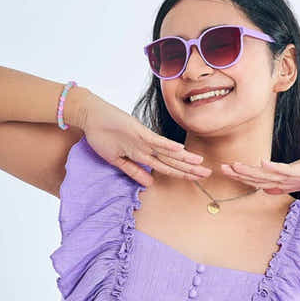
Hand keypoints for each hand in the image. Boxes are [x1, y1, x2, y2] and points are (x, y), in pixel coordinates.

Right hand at [81, 93, 212, 186]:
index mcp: (144, 153)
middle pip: (172, 162)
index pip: (167, 167)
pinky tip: (181, 150)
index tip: (196, 180)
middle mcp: (147, 147)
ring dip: (184, 160)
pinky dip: (167, 146)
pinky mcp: (137, 131)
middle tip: (208, 175)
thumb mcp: (118, 160)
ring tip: (201, 165)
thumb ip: (133, 171)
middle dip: (189, 170)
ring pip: (167, 153)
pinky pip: (155, 141)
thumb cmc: (103, 135)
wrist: (91, 116)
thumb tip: (149, 184)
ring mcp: (143, 139)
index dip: (181, 174)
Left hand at [220, 144, 299, 193]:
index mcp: (284, 176)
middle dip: (240, 173)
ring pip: (268, 172)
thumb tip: (267, 190)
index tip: (228, 173)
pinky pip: (287, 169)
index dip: (243, 177)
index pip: (259, 179)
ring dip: (251, 170)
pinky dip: (274, 167)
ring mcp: (294, 171)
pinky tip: (262, 163)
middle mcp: (286, 173)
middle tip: (222, 168)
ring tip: (234, 166)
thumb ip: (285, 185)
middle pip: (259, 175)